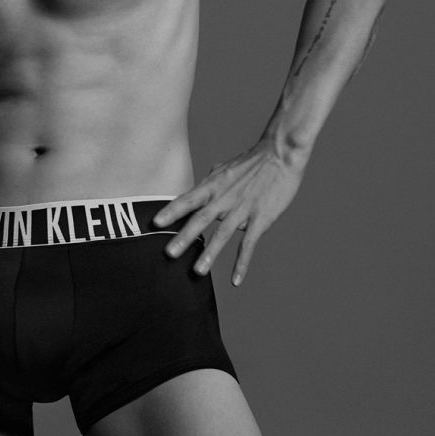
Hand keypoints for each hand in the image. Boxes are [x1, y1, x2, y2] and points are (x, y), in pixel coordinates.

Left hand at [153, 142, 305, 285]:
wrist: (280, 155)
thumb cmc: (250, 163)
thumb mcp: (223, 169)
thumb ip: (209, 184)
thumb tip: (197, 193)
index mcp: (213, 185)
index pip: (188, 199)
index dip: (171, 210)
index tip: (154, 222)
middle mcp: (224, 197)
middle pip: (201, 218)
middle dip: (184, 237)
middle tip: (169, 254)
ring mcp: (243, 209)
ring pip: (223, 234)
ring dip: (210, 253)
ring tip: (197, 271)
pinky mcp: (261, 218)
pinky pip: (249, 244)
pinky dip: (242, 263)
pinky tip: (235, 280)